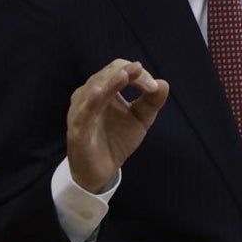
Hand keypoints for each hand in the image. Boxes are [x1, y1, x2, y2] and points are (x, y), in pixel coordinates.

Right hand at [65, 59, 169, 192]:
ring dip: (111, 82)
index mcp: (104, 89)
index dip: (138, 74)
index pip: (119, 70)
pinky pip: (84, 114)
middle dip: (128, 74)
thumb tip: (163, 83)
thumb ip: (151, 101)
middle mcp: (89, 95)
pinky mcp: (78, 131)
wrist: (101, 171)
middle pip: (107, 75)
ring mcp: (81, 112)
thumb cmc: (117, 140)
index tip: (154, 88)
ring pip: (94, 90)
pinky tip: (99, 92)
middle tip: (149, 85)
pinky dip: (91, 102)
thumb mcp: (140, 119)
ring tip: (125, 75)